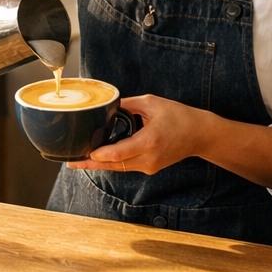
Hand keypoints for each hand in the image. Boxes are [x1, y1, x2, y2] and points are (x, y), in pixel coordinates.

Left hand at [65, 95, 210, 175]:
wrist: (199, 134)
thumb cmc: (179, 116)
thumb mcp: (151, 103)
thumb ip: (127, 105)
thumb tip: (106, 106)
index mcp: (149, 141)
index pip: (118, 153)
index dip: (98, 155)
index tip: (84, 153)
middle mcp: (148, 158)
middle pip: (114, 165)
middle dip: (91, 164)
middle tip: (71, 162)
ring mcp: (149, 166)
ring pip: (119, 168)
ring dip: (100, 165)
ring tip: (79, 162)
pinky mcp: (150, 168)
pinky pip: (126, 166)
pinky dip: (112, 162)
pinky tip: (99, 158)